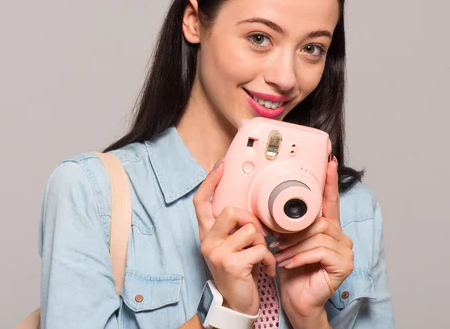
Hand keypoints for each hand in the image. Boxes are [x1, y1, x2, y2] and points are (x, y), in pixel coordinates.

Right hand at [193, 160, 276, 315]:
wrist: (235, 305)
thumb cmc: (238, 273)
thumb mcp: (231, 247)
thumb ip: (233, 228)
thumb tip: (248, 208)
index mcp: (206, 233)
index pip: (201, 201)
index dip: (210, 181)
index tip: (221, 165)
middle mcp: (207, 240)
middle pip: (230, 210)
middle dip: (250, 220)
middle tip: (258, 237)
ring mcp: (217, 252)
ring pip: (249, 229)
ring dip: (263, 243)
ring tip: (262, 256)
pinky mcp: (231, 264)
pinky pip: (259, 249)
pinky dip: (269, 260)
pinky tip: (267, 270)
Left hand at [272, 157, 353, 327]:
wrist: (296, 299)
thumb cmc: (290, 270)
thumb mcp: (286, 241)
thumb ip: (288, 224)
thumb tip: (274, 207)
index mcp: (327, 228)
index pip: (330, 201)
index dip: (329, 181)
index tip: (329, 161)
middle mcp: (340, 236)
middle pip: (319, 220)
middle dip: (295, 231)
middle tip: (278, 243)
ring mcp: (346, 251)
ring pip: (318, 235)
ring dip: (295, 245)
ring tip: (281, 255)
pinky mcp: (344, 265)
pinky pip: (320, 251)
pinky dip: (301, 256)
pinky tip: (290, 263)